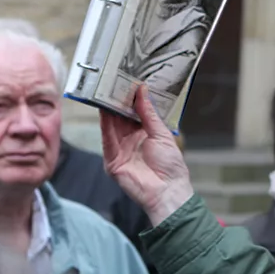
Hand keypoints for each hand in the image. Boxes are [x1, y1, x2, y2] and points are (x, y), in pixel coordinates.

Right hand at [101, 85, 192, 224]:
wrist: (168, 191)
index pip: (134, 113)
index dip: (130, 98)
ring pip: (111, 127)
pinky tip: (104, 112)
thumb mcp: (162, 134)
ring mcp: (120, 150)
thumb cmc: (170, 166)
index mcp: (145, 133)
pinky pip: (107, 141)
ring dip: (108, 111)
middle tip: (113, 82)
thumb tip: (142, 91)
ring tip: (105, 92)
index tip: (128, 81)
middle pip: (120, 118)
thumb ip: (149, 113)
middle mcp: (131, 140)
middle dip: (116, 101)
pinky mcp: (112, 161)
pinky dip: (105, 126)